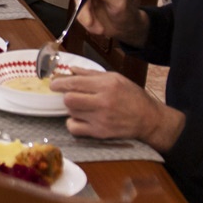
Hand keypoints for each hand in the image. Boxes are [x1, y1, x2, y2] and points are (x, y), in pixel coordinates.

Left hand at [50, 67, 184, 151]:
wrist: (149, 119)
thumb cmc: (132, 96)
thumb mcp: (115, 78)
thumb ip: (91, 74)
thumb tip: (72, 69)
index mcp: (106, 85)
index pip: (74, 83)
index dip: (59, 83)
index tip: (53, 84)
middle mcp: (103, 102)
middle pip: (69, 99)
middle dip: (66, 96)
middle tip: (70, 95)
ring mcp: (101, 119)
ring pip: (71, 113)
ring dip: (72, 109)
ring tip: (82, 106)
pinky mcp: (100, 133)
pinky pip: (74, 128)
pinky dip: (73, 123)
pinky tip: (81, 119)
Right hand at [73, 0, 149, 46]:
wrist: (129, 29)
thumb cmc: (128, 12)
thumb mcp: (119, 2)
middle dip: (83, 9)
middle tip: (90, 21)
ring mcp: (89, 1)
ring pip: (78, 7)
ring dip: (86, 19)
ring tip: (100, 29)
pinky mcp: (86, 12)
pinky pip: (80, 17)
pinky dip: (89, 26)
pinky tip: (99, 29)